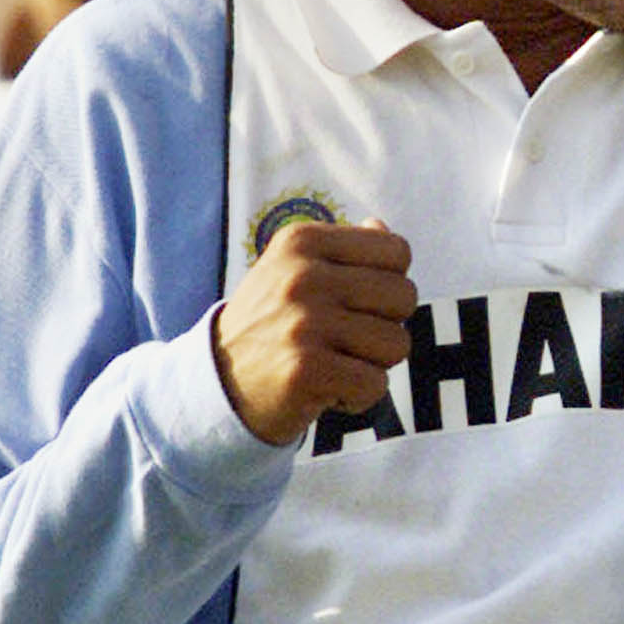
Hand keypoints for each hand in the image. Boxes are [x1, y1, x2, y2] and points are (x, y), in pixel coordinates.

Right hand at [212, 219, 417, 445]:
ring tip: (334, 363)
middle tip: (345, 340)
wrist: (218, 382)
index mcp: (302, 241)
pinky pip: (376, 384)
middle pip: (405, 297)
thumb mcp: (296, 270)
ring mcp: (303, 322)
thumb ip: (345, 250)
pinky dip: (360, 396)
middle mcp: (301, 275)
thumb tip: (381, 227)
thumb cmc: (273, 324)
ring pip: (397, 343)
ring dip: (373, 364)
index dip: (388, 284)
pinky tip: (329, 390)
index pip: (397, 252)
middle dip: (386, 325)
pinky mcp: (305, 370)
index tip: (353, 303)